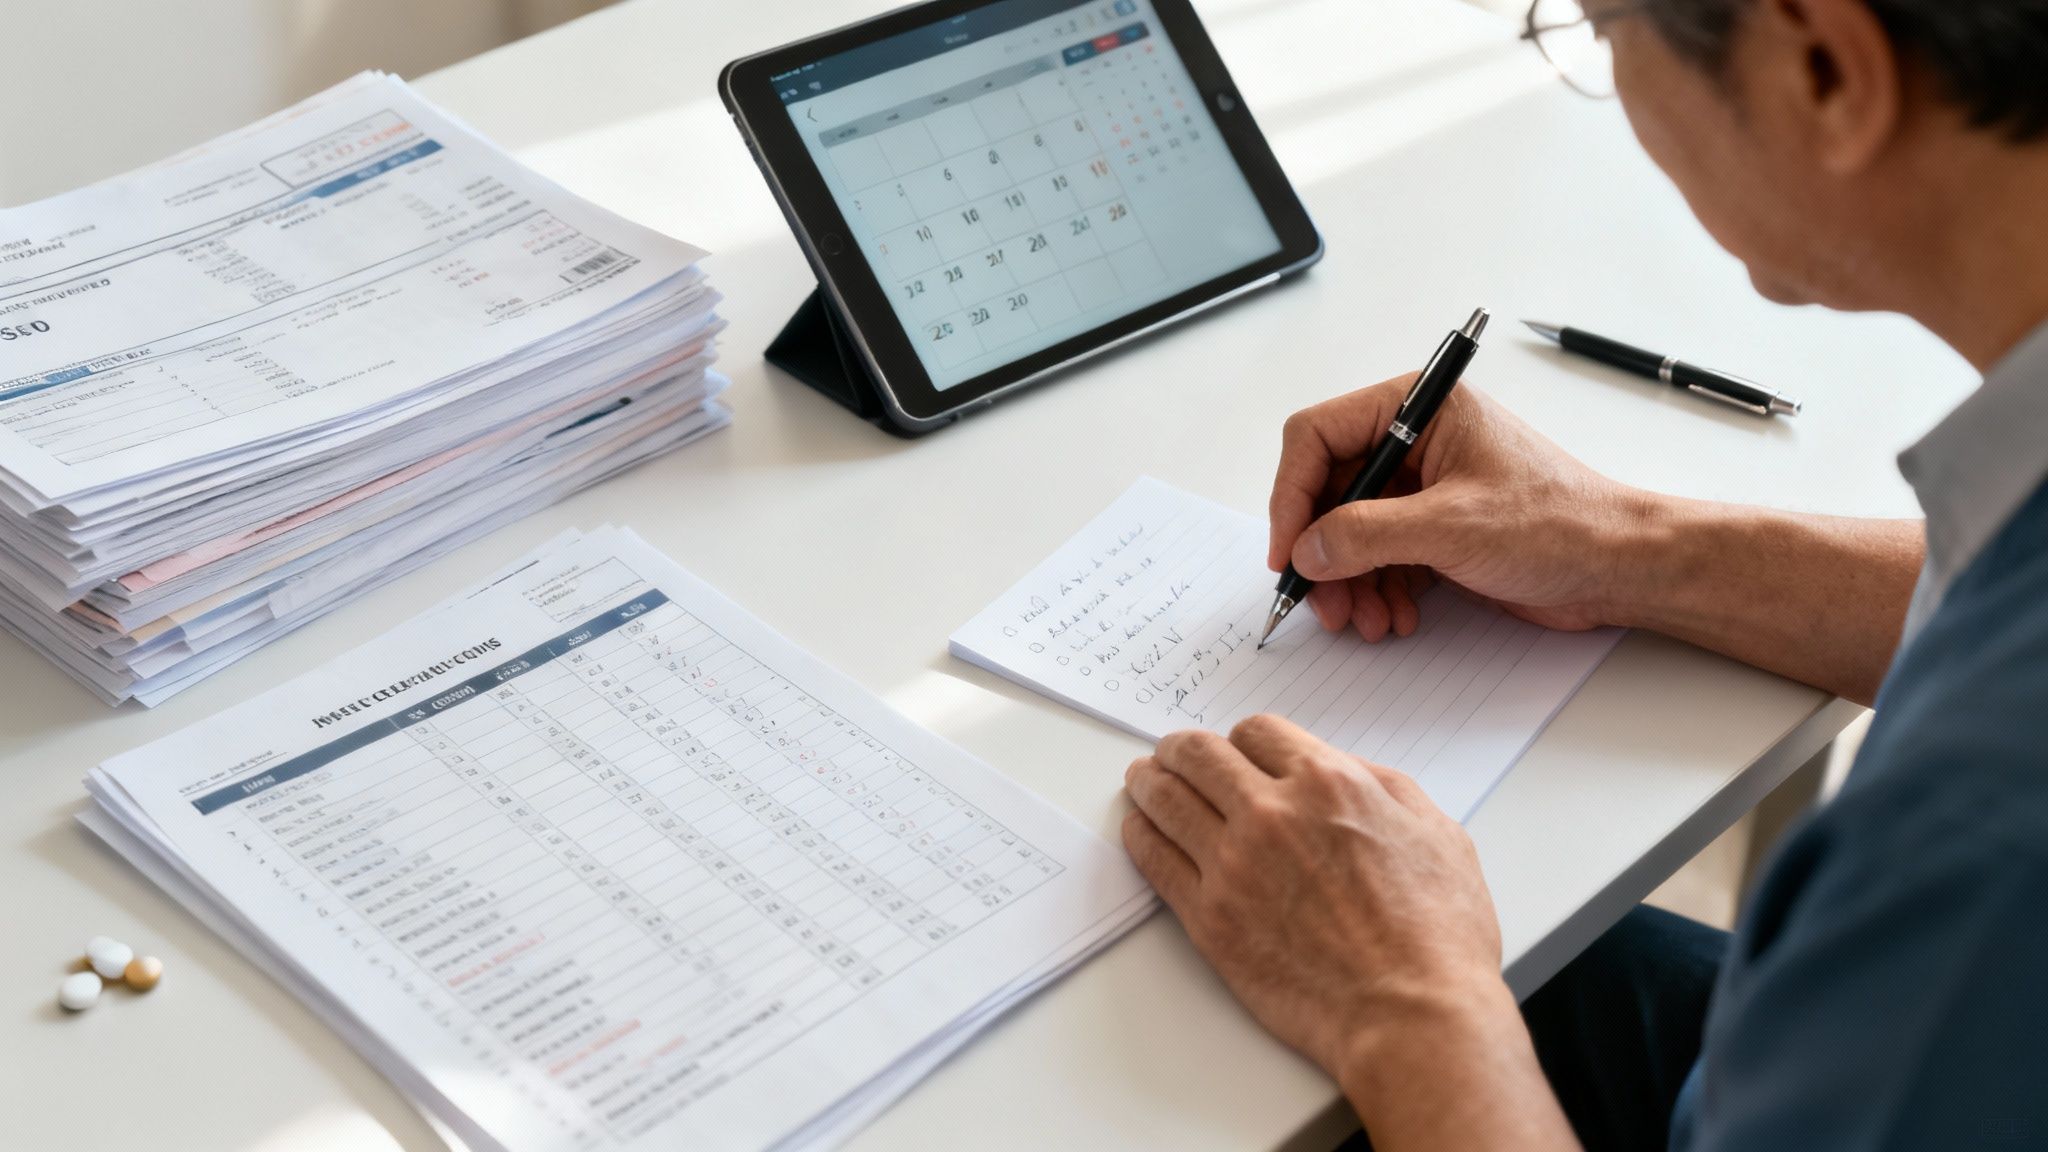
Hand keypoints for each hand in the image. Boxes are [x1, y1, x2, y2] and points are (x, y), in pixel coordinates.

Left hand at [1120, 714, 1508, 1086]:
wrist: (1411, 1015)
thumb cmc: (1438, 936)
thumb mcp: (1437, 833)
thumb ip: (1383, 788)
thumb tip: (1344, 770)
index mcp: (1327, 783)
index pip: (1257, 733)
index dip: (1243, 739)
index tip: (1235, 750)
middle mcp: (1271, 814)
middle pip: (1199, 756)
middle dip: (1180, 749)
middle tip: (1170, 754)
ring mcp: (1232, 865)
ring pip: (1167, 801)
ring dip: (1149, 783)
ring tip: (1142, 780)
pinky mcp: (1209, 918)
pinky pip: (1156, 860)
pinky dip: (1142, 836)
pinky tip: (1140, 830)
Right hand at [1269, 376, 1647, 637]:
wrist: (1620, 566)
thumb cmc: (1560, 524)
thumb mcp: (1451, 526)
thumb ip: (1366, 534)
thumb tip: (1305, 550)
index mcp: (1421, 408)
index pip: (1319, 436)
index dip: (1293, 494)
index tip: (1289, 550)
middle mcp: (1417, 440)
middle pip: (1329, 491)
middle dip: (1322, 552)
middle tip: (1321, 601)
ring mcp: (1426, 486)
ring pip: (1350, 531)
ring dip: (1348, 580)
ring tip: (1362, 620)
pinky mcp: (1436, 528)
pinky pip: (1380, 556)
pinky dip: (1377, 590)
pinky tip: (1393, 617)